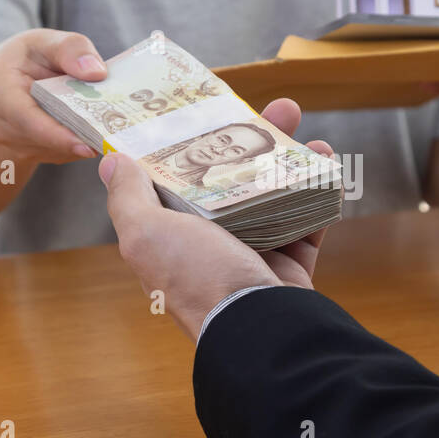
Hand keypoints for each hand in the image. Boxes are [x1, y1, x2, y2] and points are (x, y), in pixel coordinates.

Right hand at [0, 28, 108, 163]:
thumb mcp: (48, 40)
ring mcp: (10, 141)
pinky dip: (78, 144)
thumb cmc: (32, 55)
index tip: (88, 146)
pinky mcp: (26, 152)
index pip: (26, 118)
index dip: (57, 134)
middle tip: (116, 138)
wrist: (10, 75)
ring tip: (108, 128)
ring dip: (82, 141)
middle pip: (43, 139)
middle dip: (80, 138)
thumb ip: (72, 49)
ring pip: (54, 150)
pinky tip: (94, 131)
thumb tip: (96, 72)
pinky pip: (58, 153)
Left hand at [99, 98, 332, 342]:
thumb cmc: (197, 280)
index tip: (215, 111)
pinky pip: (307, 223)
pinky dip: (319, 194)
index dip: (196, 145)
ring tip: (309, 134)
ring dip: (292, 161)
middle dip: (256, 141)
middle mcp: (211, 247)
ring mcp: (254, 257)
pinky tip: (328, 166)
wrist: (260, 328)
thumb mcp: (146, 234)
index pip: (180, 182)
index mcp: (172, 238)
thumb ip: (128, 198)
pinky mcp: (291, 268)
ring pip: (274, 197)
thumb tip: (110, 162)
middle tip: (277, 109)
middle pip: (234, 181)